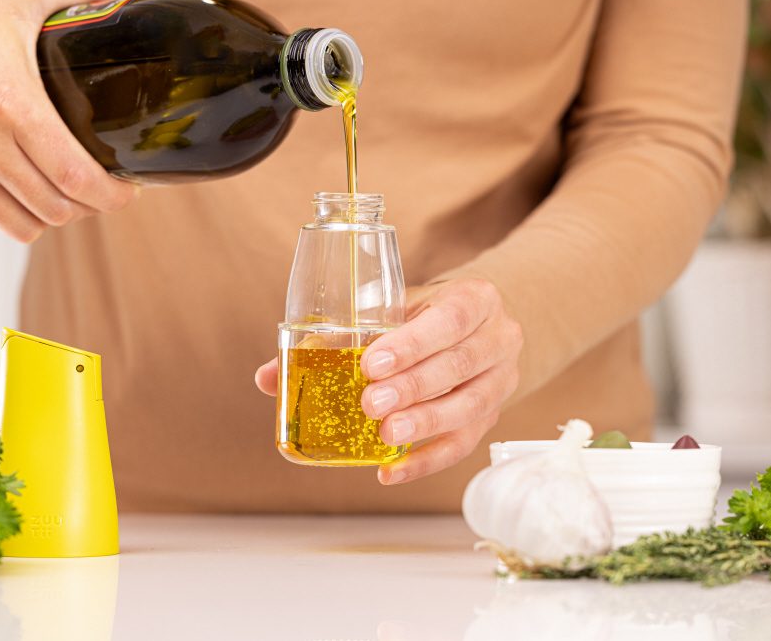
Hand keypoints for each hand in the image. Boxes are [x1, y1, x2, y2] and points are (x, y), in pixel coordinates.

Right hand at [0, 0, 140, 242]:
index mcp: (11, 104)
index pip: (76, 177)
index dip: (113, 196)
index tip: (128, 189)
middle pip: (56, 209)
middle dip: (90, 206)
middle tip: (100, 188)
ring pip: (22, 226)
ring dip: (52, 216)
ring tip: (63, 194)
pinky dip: (10, 213)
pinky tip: (21, 190)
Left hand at [255, 278, 522, 483]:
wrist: (477, 326)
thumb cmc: (425, 315)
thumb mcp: (393, 309)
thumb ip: (337, 337)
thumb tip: (269, 377)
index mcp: (476, 299)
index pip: (450, 319)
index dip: (413, 343)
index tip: (372, 363)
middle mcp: (499, 338)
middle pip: (459, 365)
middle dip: (413, 386)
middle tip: (371, 403)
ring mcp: (501, 380)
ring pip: (469, 407)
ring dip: (424, 423)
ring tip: (385, 436)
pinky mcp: (492, 416)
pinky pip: (464, 444)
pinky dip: (427, 461)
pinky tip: (391, 471)